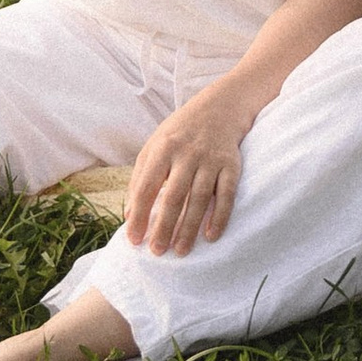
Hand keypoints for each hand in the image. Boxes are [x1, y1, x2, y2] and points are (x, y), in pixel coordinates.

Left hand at [124, 91, 247, 254]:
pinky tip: (211, 236)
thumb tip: (130, 216)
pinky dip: (220, 217)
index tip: (134, 240)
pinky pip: (226, 195)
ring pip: (199, 199)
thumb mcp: (153, 147)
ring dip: (189, 228)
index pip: (148, 186)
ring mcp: (211, 160)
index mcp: (163, 148)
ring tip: (180, 251)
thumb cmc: (179, 133)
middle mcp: (187, 154)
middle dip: (164, 227)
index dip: (140, 215)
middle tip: (157, 252)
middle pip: (174, 196)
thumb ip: (140, 179)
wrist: (219, 108)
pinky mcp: (231, 166)